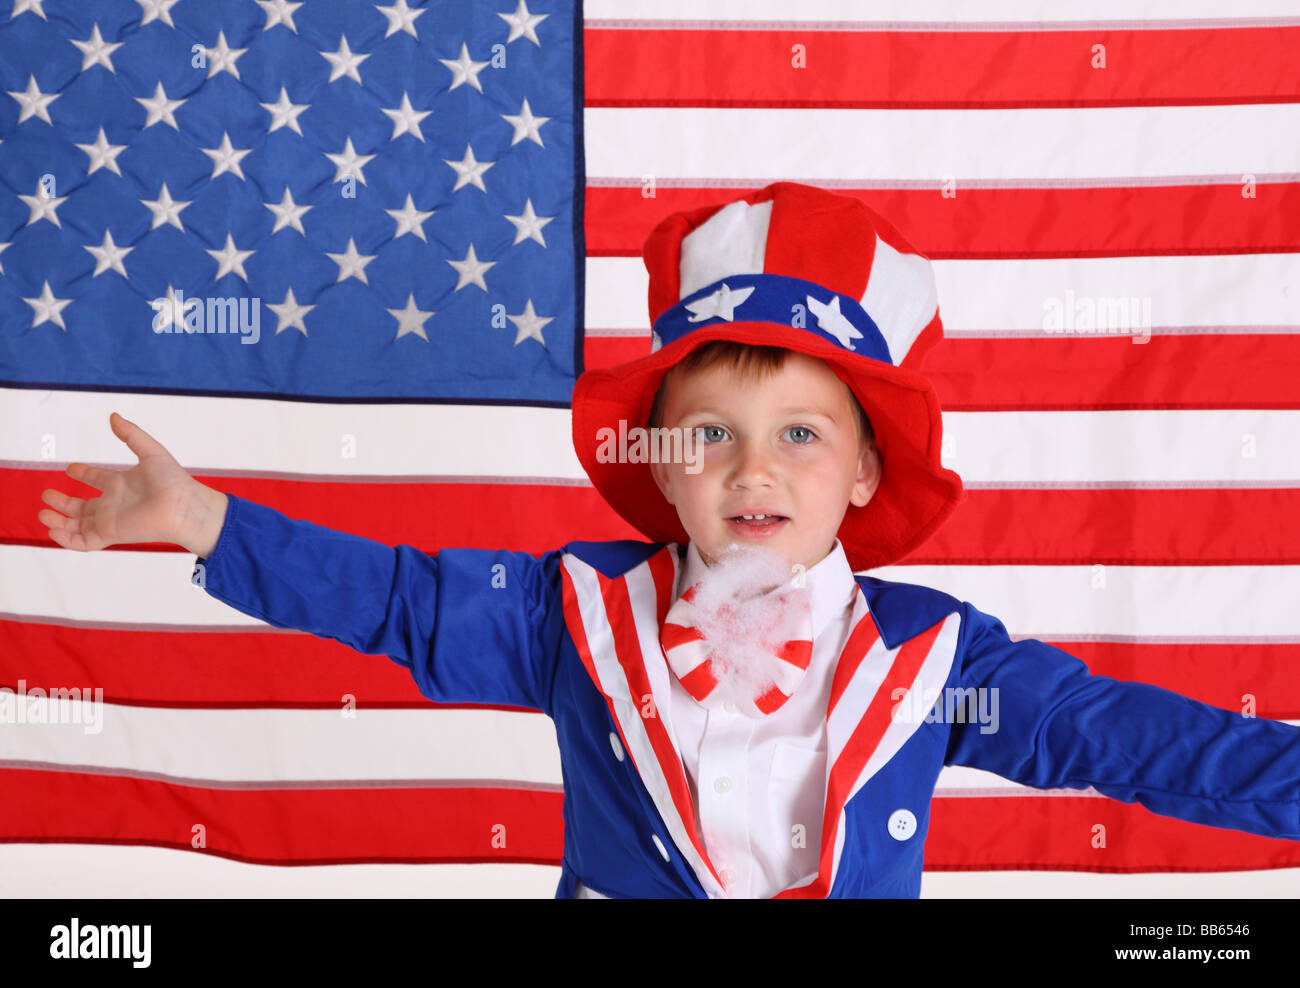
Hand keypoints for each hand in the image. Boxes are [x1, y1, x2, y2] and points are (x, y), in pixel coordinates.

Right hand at [38, 411, 224, 554]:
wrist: (184, 507)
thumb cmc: (173, 480)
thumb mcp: (150, 451)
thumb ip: (131, 434)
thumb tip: (113, 416)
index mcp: (121, 483)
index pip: (97, 479)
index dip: (83, 474)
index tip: (70, 467)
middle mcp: (114, 503)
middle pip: (82, 506)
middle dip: (63, 502)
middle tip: (46, 494)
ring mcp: (111, 520)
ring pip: (78, 524)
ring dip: (59, 521)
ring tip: (43, 513)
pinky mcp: (111, 534)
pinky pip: (84, 541)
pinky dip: (66, 539)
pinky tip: (52, 529)